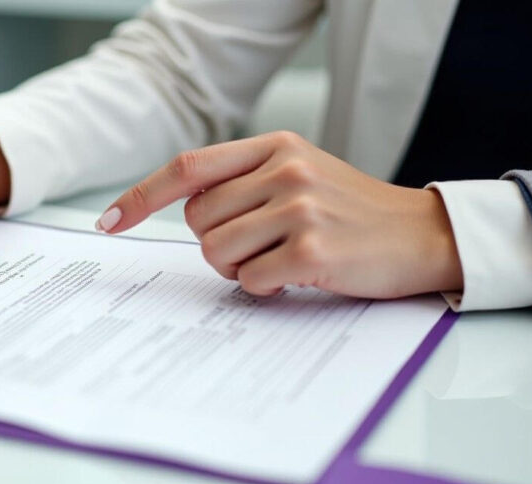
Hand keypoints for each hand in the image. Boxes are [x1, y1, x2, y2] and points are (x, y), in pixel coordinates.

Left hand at [97, 131, 463, 298]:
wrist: (423, 236)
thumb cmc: (351, 212)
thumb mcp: (300, 174)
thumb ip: (244, 182)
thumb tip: (177, 208)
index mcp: (275, 147)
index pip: (187, 168)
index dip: (141, 196)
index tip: (108, 221)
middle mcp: (285, 170)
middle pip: (196, 220)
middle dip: (215, 243)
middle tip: (257, 246)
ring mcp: (300, 209)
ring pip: (216, 252)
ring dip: (239, 269)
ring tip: (280, 260)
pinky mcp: (313, 250)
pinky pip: (249, 281)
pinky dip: (265, 287)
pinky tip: (297, 276)